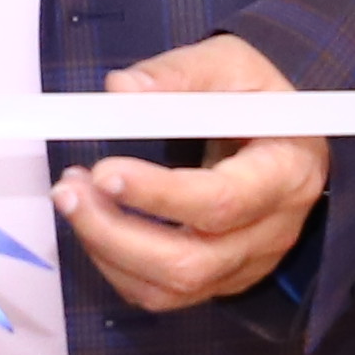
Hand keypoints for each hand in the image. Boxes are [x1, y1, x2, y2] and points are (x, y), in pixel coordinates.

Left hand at [48, 33, 324, 316]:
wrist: (280, 131)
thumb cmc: (256, 97)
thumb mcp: (228, 62)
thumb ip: (177, 74)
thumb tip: (121, 91)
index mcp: (285, 173)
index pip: (222, 202)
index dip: (158, 195)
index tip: (105, 173)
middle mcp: (272, 231)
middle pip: (190, 263)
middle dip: (115, 233)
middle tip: (69, 191)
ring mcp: (247, 263)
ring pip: (170, 288)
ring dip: (106, 250)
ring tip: (72, 200)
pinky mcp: (220, 279)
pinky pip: (161, 293)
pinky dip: (115, 263)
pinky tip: (94, 222)